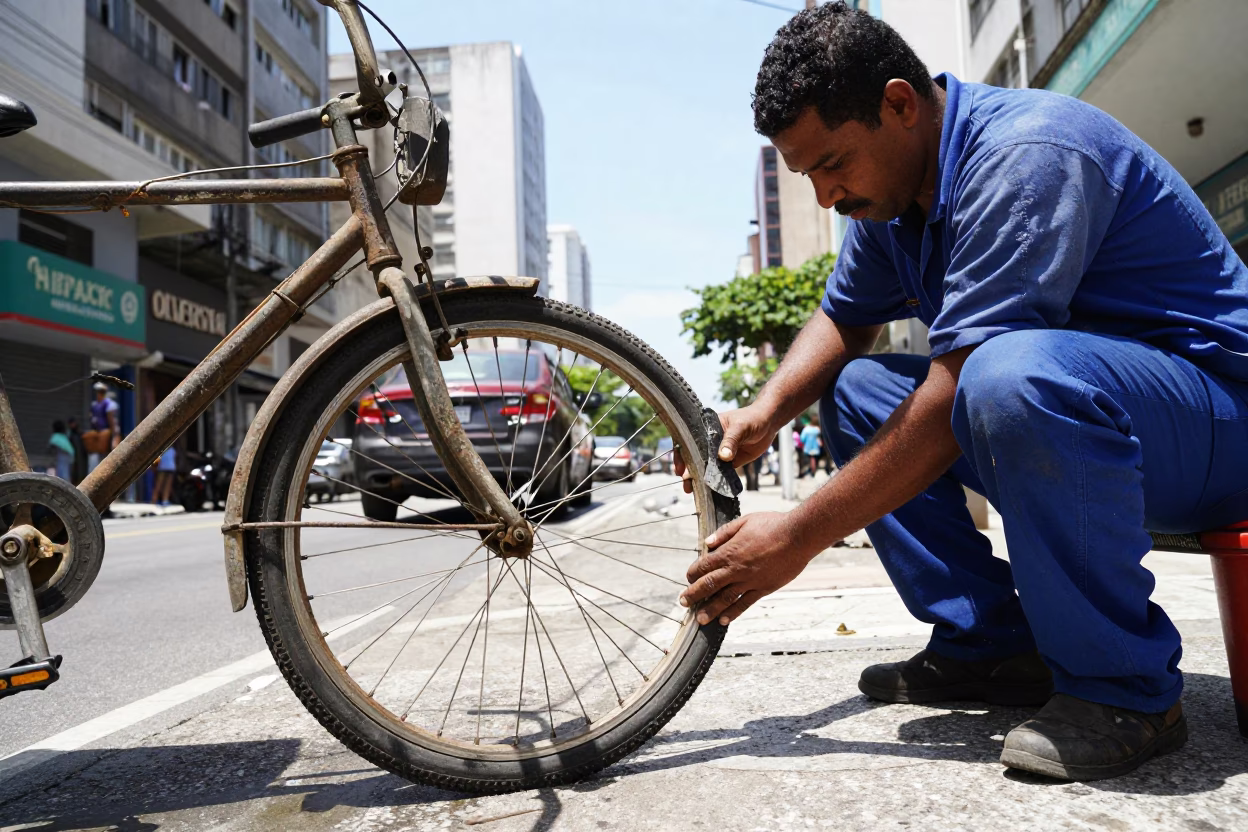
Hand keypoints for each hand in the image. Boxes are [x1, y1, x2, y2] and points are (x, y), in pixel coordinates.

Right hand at [673, 404, 776, 493]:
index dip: (682, 454)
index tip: (680, 467)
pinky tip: (709, 489)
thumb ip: (731, 441)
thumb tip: (723, 457)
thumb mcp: (740, 427)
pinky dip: (714, 481)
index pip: (689, 441)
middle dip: (687, 469)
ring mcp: (719, 452)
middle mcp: (710, 441)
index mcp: (707, 428)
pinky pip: (719, 473)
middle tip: (685, 481)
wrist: (769, 424)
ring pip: (705, 466)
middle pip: (694, 456)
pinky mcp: (729, 462)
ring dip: (698, 477)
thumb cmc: (753, 418)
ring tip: (691, 489)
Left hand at [679, 511, 815, 626]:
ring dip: (710, 609)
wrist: (798, 536)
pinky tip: (724, 620)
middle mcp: (737, 569)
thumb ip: (724, 533)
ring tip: (700, 619)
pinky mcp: (763, 588)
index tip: (688, 579)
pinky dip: (733, 613)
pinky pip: (745, 603)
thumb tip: (707, 542)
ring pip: (725, 598)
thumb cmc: (773, 525)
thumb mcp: (744, 521)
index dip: (693, 574)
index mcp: (730, 551)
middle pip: (710, 584)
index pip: (704, 566)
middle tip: (683, 603)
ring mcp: (750, 581)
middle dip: (694, 594)